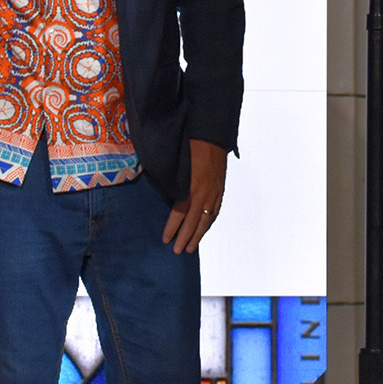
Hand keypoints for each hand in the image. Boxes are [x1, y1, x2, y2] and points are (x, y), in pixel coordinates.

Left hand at [162, 138, 227, 254]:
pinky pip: (215, 209)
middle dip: (185, 237)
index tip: (165, 239)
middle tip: (177, 251)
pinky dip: (210, 221)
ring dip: (199, 234)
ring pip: (207, 217)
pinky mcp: (220, 187)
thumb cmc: (190, 143)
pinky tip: (205, 228)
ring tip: (191, 247)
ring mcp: (215, 190)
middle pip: (194, 220)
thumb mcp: (177, 162)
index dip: (173, 226)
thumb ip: (171, 179)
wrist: (212, 132)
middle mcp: (205, 190)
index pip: (181, 211)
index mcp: (192, 184)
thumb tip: (161, 192)